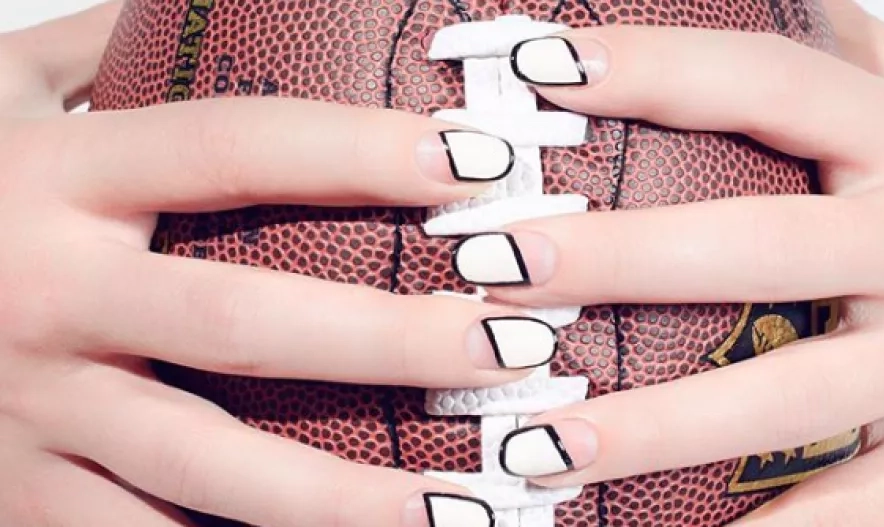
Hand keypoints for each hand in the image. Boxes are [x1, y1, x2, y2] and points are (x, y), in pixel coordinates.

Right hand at [0, 4, 554, 525]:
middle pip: (250, 319)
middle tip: (520, 346)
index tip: (484, 163)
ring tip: (471, 505)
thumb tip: (211, 19)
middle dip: (397, 339)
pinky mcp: (16, 493)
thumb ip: (98, 58)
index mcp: (54, 178)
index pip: (240, 147)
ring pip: (212, 467)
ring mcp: (29, 410)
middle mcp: (46, 293)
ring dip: (350, 499)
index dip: (366, 150)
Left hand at [455, 1, 883, 524]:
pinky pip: (861, 507)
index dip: (650, 66)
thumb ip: (837, 52)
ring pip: (787, 399)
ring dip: (655, 428)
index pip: (763, 80)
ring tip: (533, 448)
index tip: (530, 66)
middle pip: (752, 242)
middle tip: (490, 262)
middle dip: (613, 254)